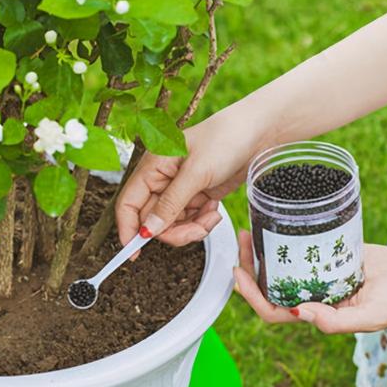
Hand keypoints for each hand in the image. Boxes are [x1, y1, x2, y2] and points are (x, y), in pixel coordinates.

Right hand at [116, 109, 263, 246]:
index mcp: (153, 166)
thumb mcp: (196, 172)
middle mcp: (162, 178)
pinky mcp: (197, 195)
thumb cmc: (226, 139)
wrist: (258, 133)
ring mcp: (180, 188)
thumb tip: (148, 230)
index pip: (128, 203)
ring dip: (192, 227)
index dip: (128, 229)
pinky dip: (202, 221)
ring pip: (172, 224)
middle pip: (152, 219)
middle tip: (196, 231)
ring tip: (211, 215)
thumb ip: (171, 203)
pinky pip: (190, 220)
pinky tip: (214, 209)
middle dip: (173, 231)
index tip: (134, 253)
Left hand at [233, 230, 386, 332]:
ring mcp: (321, 274)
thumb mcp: (371, 317)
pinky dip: (287, 240)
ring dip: (264, 251)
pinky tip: (278, 223)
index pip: (273, 310)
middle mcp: (315, 295)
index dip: (252, 296)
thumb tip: (300, 314)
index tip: (238, 273)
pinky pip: (302, 249)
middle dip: (251, 266)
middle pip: (271, 285)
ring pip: (283, 266)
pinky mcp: (332, 255)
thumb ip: (337, 321)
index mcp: (318, 314)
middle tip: (243, 239)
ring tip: (252, 229)